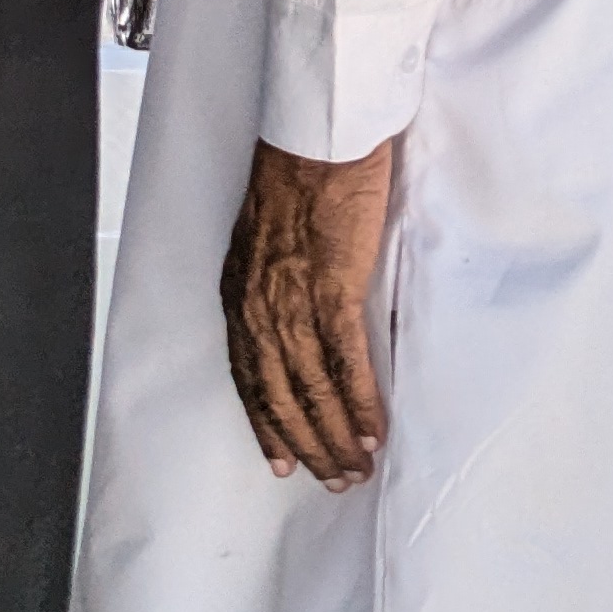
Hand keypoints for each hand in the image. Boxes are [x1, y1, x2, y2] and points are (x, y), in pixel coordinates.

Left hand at [223, 137, 396, 489]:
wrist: (319, 133)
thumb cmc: (302, 167)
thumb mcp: (271, 230)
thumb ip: (278, 275)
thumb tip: (302, 306)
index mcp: (240, 292)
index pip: (247, 375)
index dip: (265, 423)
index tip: (281, 458)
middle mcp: (257, 306)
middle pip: (278, 395)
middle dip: (305, 442)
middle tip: (330, 478)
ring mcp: (292, 301)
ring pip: (311, 389)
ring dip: (335, 436)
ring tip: (356, 469)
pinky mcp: (332, 289)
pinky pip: (345, 362)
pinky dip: (358, 404)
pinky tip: (372, 432)